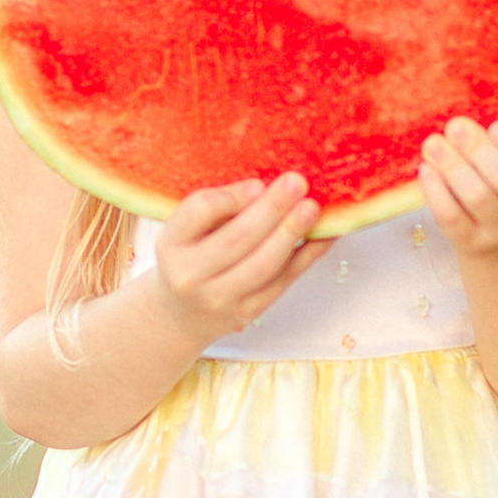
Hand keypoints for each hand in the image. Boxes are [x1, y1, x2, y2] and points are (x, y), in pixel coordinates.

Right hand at [148, 174, 322, 338]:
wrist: (181, 315)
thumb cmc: (189, 256)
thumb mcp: (186, 229)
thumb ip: (217, 207)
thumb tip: (264, 188)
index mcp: (172, 243)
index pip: (199, 212)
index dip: (231, 197)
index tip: (258, 184)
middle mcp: (191, 275)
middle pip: (237, 239)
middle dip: (271, 210)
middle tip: (297, 183)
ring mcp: (221, 299)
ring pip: (264, 265)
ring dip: (292, 233)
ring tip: (312, 208)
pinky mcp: (249, 312)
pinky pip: (284, 281)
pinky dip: (309, 255)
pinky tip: (326, 233)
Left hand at [419, 115, 497, 255]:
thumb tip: (469, 96)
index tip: (496, 126)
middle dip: (478, 149)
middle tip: (455, 125)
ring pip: (478, 197)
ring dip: (452, 166)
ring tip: (433, 143)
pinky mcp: (474, 243)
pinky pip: (452, 218)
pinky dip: (436, 192)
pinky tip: (426, 170)